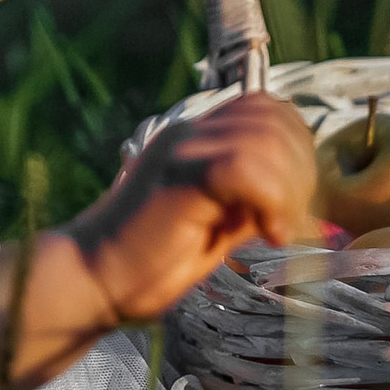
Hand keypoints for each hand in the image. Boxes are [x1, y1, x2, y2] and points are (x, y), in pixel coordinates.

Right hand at [65, 92, 318, 325]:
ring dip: (287, 188)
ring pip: (264, 138)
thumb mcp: (217, 228)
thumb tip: (297, 198)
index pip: (266, 108)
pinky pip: (244, 166)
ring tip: (276, 230)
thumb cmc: (149, 265)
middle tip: (288, 222)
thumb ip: (250, 202)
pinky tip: (267, 234)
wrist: (91, 281)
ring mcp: (182, 150)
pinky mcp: (180, 176)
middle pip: (273, 117)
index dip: (296, 147)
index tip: (292, 204)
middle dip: (299, 170)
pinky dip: (270, 200)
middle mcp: (189, 134)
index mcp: (195, 139)